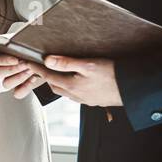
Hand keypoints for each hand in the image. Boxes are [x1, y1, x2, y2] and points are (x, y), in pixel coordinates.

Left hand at [0, 54, 122, 105]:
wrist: (132, 89)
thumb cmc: (113, 75)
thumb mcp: (89, 65)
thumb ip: (67, 63)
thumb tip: (48, 60)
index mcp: (72, 86)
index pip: (48, 76)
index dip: (37, 69)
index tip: (29, 63)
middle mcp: (76, 95)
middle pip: (54, 85)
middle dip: (47, 76)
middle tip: (42, 66)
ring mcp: (85, 99)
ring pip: (65, 91)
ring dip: (59, 82)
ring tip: (58, 71)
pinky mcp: (93, 100)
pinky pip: (75, 94)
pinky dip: (70, 87)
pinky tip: (76, 81)